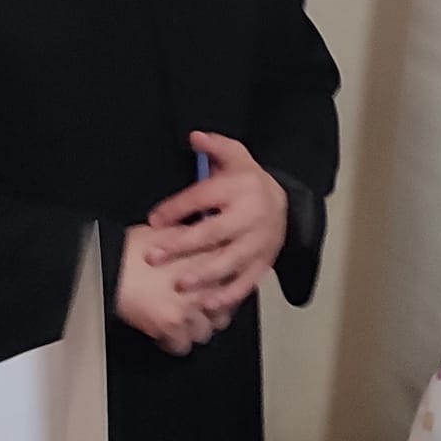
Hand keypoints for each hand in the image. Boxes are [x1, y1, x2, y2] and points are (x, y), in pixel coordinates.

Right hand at [116, 224, 228, 354]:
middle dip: (212, 311)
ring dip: (194, 328)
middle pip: (225, 310)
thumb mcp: (171, 233)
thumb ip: (194, 243)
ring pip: (206, 331)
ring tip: (182, 322)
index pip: (235, 280)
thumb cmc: (132, 247)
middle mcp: (205, 283)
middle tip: (200, 309)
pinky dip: (174, 342)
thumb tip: (203, 249)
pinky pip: (182, 345)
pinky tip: (167, 334)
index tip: (222, 291)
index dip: (227, 287)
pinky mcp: (172, 324)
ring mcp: (190, 305)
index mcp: (207, 259)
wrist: (109, 263)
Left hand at [144, 133, 288, 317]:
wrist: (287, 203)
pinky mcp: (264, 263)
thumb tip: (194, 136)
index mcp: (241, 187)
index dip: (177, 208)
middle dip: (182, 246)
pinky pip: (246, 282)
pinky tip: (207, 304)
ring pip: (230, 261)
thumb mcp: (235, 156)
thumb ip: (215, 146)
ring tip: (180, 284)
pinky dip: (228, 295)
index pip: (204, 197)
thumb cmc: (249, 182)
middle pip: (213, 232)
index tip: (153, 220)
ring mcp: (259, 242)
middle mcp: (251, 216)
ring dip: (204, 275)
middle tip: (153, 256)